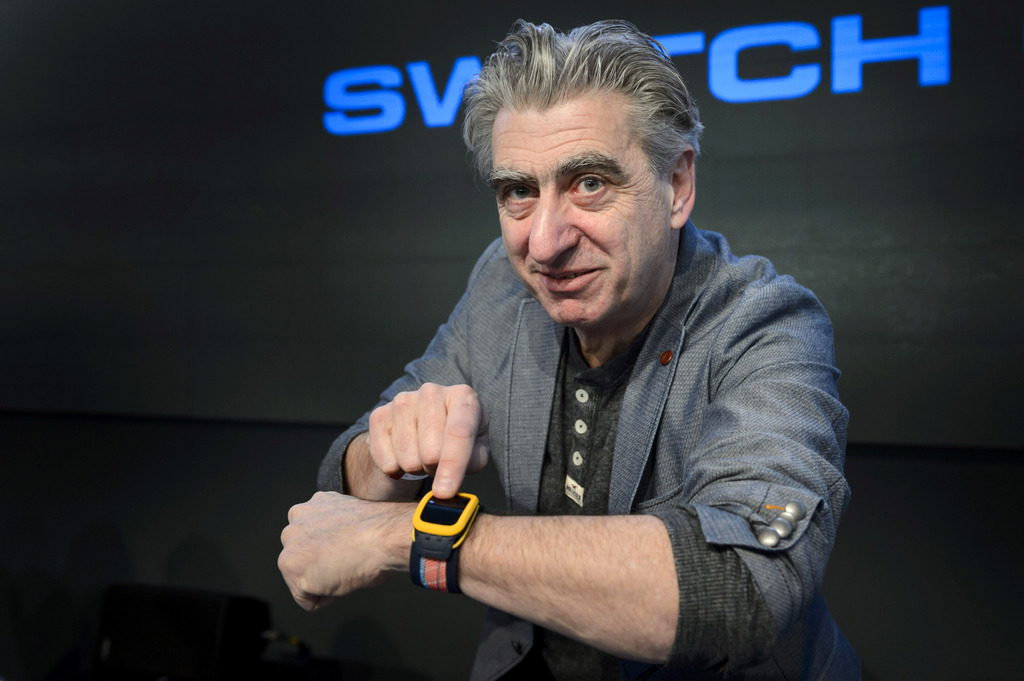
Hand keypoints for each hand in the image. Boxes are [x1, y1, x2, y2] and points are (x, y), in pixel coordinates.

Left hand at [278, 492, 408, 610]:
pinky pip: (307, 599)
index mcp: (316, 503)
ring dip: (321, 581)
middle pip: (303, 555)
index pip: (313, 537)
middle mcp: (298, 517)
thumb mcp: (353, 522)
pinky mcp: (290, 566)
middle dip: (322, 565)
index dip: (334, 552)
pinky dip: (325, 598)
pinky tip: (341, 581)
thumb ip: (336, 529)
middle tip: (346, 562)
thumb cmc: (381, 533)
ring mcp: (291, 541)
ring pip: (300, 577)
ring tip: (343, 569)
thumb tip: (341, 547)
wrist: (384, 539)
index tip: (349, 551)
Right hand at [368, 383, 488, 497]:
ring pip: (408, 458)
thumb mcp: (476, 449)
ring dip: (417, 468)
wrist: (426, 424)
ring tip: (423, 455)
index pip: (458, 433)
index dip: (452, 465)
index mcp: (462, 397)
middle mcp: (432, 392)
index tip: (445, 492)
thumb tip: (446, 485)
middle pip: (431, 451)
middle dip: (435, 468)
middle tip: (438, 462)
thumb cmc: (457, 439)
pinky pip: (386, 460)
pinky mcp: (379, 414)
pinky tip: (404, 454)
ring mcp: (403, 400)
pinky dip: (396, 469)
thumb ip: (471, 463)